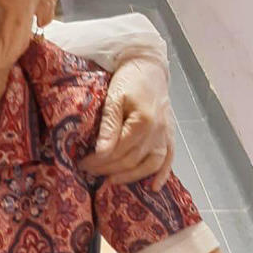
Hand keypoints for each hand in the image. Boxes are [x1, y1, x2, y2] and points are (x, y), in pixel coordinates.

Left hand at [80, 57, 173, 189]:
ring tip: (111, 181)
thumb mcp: (113, 98)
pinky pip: (169, 158)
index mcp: (143, 122)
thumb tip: (102, 152)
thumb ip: (109, 126)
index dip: (99, 161)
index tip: (83, 164)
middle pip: (131, 160)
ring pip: (150, 164)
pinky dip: (163, 174)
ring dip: (131, 176)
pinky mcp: (170, 133)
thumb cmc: (128, 79)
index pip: (118, 151)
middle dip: (108, 169)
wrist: (148, 66)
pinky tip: (154, 187)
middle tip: (89, 171)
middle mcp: (157, 132)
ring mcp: (166, 134)